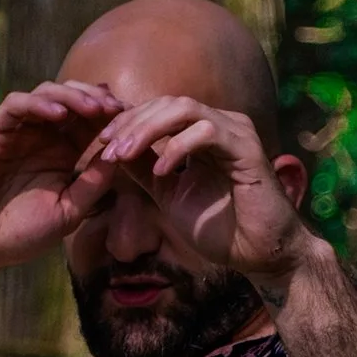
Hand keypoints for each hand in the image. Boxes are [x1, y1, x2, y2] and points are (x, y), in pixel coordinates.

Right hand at [0, 82, 123, 278]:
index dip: (112, 116)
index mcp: (60, 152)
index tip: (135, 121)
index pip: (90, 121)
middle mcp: (39, 136)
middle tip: (118, 109)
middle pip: (72, 98)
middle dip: (98, 99)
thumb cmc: (19, 234)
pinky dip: (39, 103)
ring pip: (47, 93)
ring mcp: (15, 131)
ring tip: (94, 109)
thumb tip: (123, 157)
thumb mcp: (69, 211)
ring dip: (73, 96)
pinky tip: (59, 115)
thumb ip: (94, 183)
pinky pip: (16, 105)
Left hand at [76, 95, 315, 291]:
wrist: (258, 254)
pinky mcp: (248, 148)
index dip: (126, 122)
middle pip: (167, 102)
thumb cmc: (220, 227)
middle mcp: (220, 124)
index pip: (159, 109)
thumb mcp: (169, 195)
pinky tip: (161, 170)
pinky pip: (207, 132)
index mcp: (202, 131)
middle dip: (131, 123)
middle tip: (105, 148)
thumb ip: (145, 170)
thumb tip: (112, 151)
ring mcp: (236, 131)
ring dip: (148, 129)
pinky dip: (178, 147)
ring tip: (123, 154)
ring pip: (184, 108)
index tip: (99, 145)